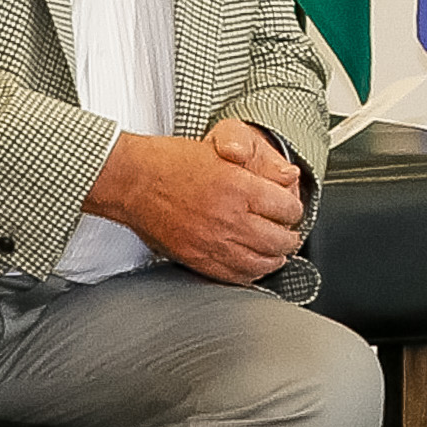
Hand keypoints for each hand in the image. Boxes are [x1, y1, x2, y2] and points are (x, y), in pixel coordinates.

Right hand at [87, 124, 304, 283]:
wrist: (132, 180)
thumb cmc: (168, 162)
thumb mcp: (220, 151)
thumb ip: (256, 166)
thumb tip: (286, 178)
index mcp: (239, 188)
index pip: (287, 209)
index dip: (293, 209)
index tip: (290, 209)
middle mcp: (230, 219)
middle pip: (279, 240)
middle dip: (289, 237)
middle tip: (289, 234)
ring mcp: (213, 243)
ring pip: (261, 263)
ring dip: (274, 259)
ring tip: (277, 253)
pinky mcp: (196, 258)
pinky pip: (234, 276)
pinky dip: (250, 274)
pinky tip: (252, 267)